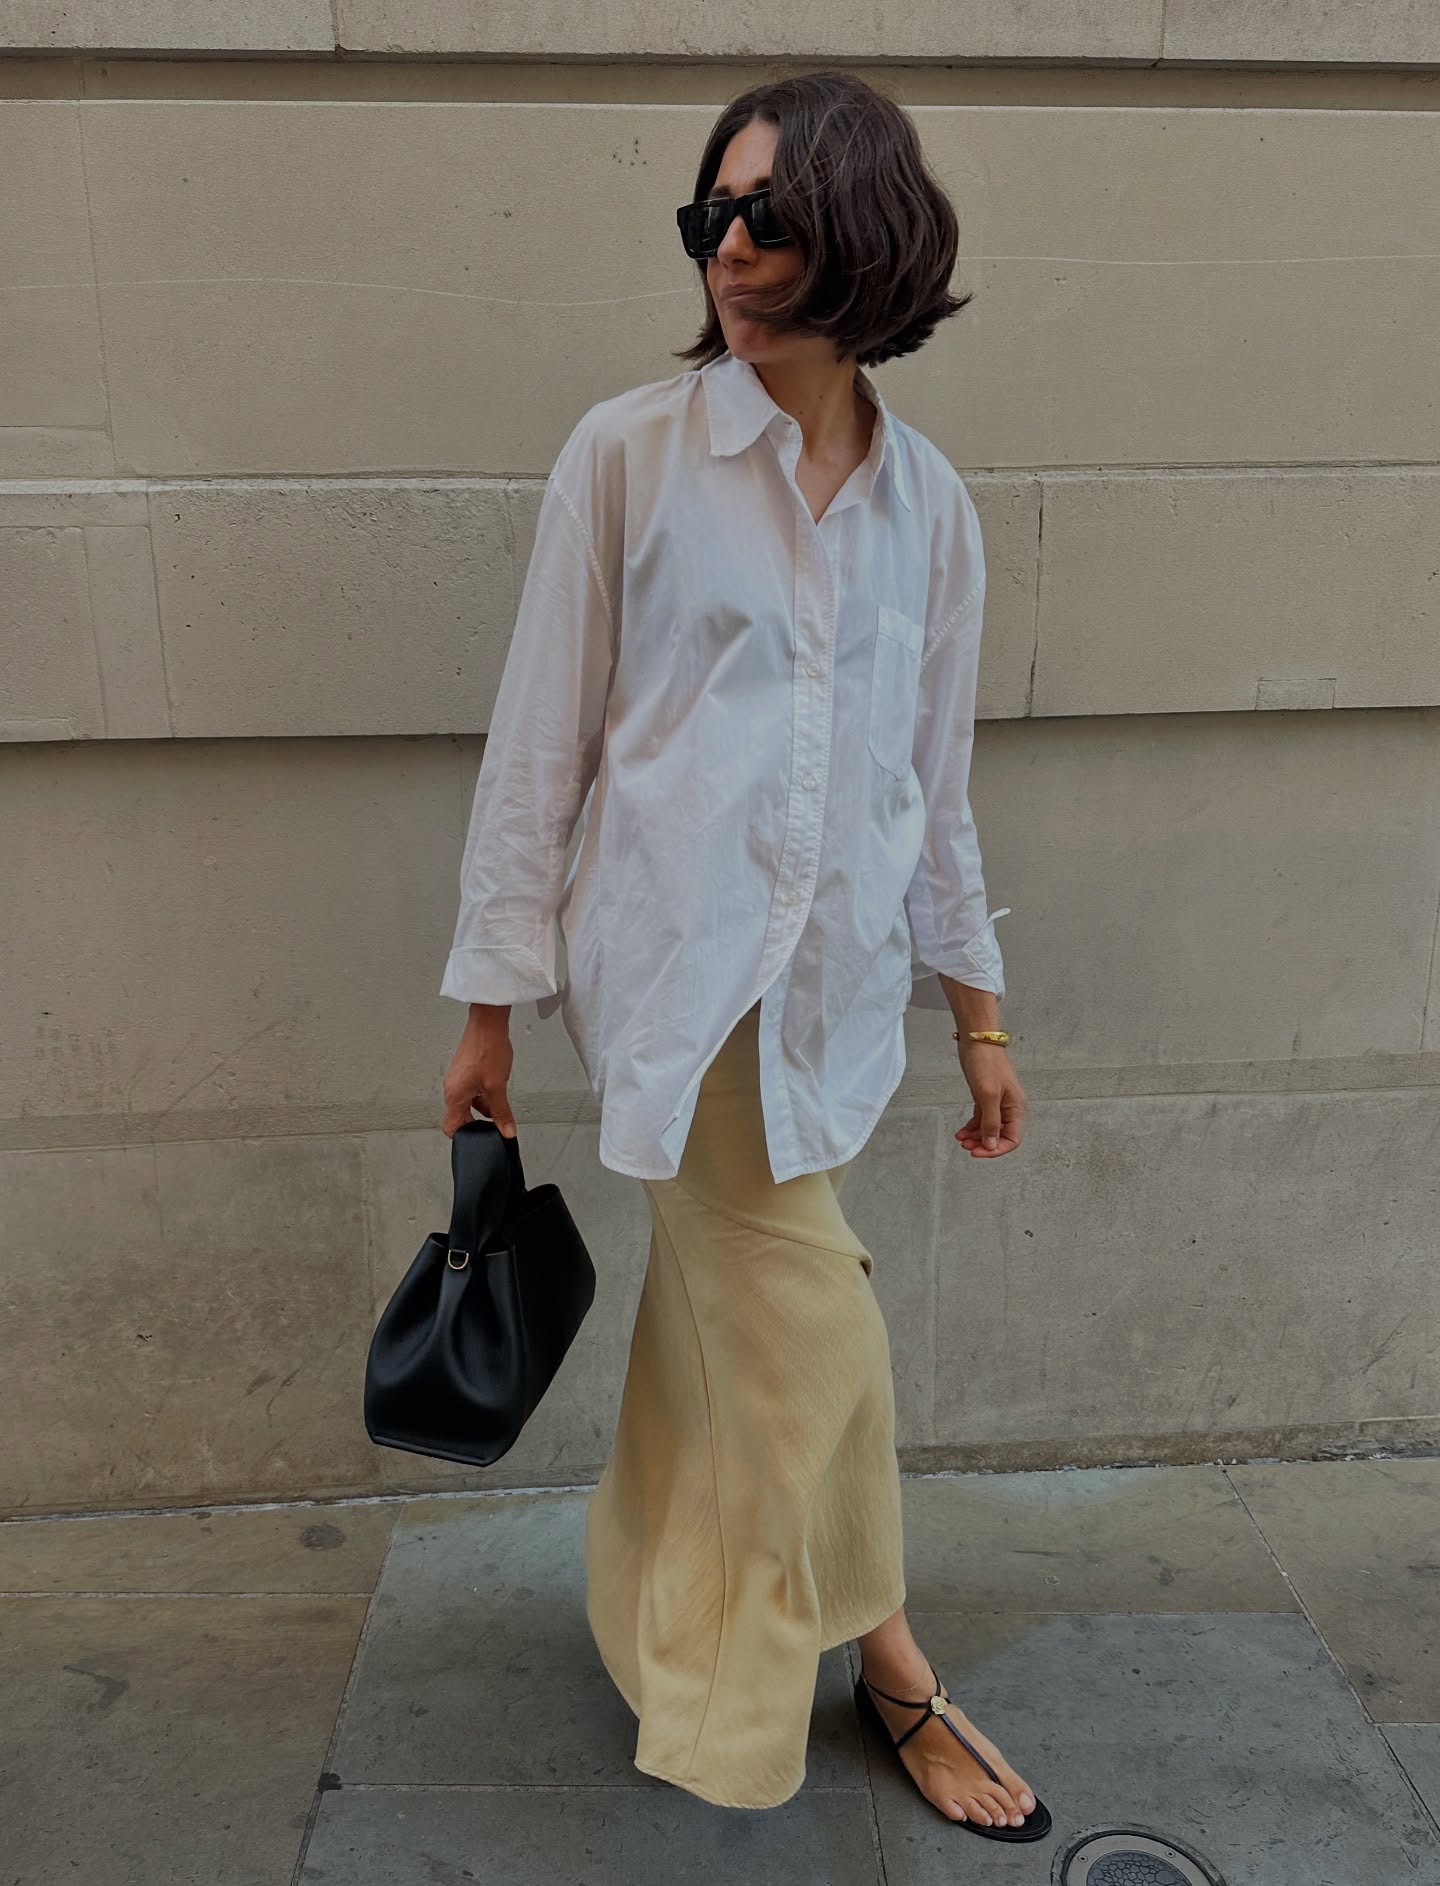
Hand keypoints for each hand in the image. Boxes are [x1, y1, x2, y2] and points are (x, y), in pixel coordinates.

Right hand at [441, 1009, 518, 1138]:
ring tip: (498, 1103)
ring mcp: (457, 1078)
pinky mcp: (464, 1070)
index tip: (480, 1139)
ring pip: (467, 1103)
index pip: (451, 1127)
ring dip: (482, 1107)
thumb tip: (507, 1130)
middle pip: (460, 1116)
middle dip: (478, 1122)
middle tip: (494, 1123)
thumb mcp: (498, 1086)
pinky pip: (471, 1090)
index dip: (466, 1137)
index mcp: (454, 1095)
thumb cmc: (488, 1049)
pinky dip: (482, 1094)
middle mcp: (452, 1087)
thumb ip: (502, 1112)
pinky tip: (496, 1088)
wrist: (488, 1024)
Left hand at [953, 1041, 1024, 1157]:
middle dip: (983, 1144)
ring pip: (988, 1128)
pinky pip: (981, 1118)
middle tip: (967, 1147)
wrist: (977, 1040)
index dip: (995, 1149)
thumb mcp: (988, 1095)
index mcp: (1015, 1107)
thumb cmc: (986, 1062)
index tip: (978, 1152)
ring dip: (976, 1136)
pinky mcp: (986, 1097)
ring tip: (962, 1139)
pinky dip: (972, 1126)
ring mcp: (997, 1102)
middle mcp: (1009, 1107)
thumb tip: (992, 1145)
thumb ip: (991, 1122)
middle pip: (999, 1136)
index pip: (1012, 1139)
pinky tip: (962, 1131)